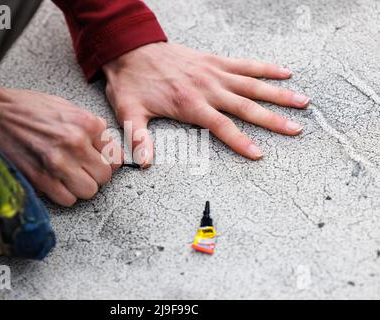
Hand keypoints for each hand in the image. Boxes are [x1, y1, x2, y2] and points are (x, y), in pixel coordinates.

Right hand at [0, 87, 122, 205]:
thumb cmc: (30, 108)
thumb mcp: (69, 108)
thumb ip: (92, 129)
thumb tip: (108, 148)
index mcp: (87, 124)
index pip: (116, 158)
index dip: (109, 162)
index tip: (101, 162)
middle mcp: (76, 143)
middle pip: (104, 177)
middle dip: (96, 175)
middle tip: (85, 169)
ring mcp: (58, 163)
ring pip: (89, 191)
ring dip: (81, 186)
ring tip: (71, 176)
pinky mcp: (41, 178)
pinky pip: (67, 199)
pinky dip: (65, 194)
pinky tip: (58, 181)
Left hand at [103, 42, 309, 165]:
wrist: (131, 49)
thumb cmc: (132, 82)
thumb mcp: (129, 112)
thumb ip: (138, 137)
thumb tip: (143, 162)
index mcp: (190, 104)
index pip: (221, 126)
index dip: (241, 141)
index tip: (259, 154)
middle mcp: (208, 88)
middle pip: (246, 106)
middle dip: (273, 119)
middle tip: (297, 129)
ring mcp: (214, 72)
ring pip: (252, 84)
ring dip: (278, 94)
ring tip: (303, 102)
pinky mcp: (215, 60)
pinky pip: (245, 64)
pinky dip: (266, 68)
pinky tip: (285, 72)